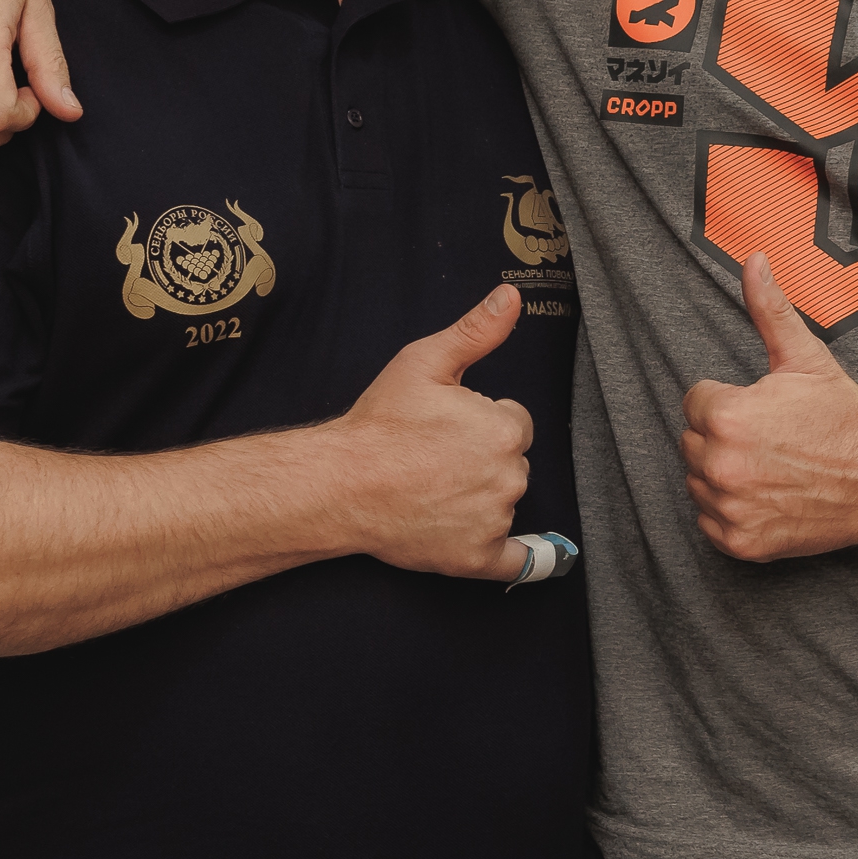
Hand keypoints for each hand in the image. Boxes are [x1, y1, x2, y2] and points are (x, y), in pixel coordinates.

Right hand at [334, 287, 534, 578]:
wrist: (340, 483)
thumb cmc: (379, 425)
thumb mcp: (424, 363)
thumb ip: (476, 331)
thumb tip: (511, 297)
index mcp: (503, 429)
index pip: (513, 423)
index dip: (482, 421)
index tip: (449, 427)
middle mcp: (508, 476)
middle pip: (511, 463)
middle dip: (483, 459)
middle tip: (436, 458)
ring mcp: (494, 520)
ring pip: (504, 502)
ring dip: (481, 497)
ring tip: (433, 489)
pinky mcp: (476, 558)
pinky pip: (513, 560)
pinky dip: (510, 554)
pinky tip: (517, 551)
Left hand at [682, 256, 857, 562]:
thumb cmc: (844, 417)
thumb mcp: (806, 358)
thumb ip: (769, 309)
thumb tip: (753, 258)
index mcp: (726, 416)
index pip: (695, 401)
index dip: (730, 400)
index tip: (766, 410)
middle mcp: (720, 466)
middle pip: (693, 441)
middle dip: (724, 436)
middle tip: (772, 438)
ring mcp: (729, 509)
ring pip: (698, 481)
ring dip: (724, 474)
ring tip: (772, 466)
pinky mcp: (740, 543)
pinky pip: (710, 521)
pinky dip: (732, 512)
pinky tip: (770, 495)